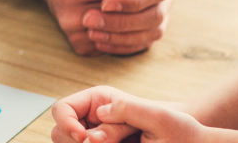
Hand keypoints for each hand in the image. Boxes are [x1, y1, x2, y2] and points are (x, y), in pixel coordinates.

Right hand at [52, 86, 203, 142]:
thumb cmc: (177, 127)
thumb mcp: (157, 116)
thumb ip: (127, 111)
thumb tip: (97, 118)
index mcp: (99, 100)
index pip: (62, 108)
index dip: (66, 124)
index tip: (83, 139)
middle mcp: (92, 118)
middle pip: (59, 131)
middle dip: (72, 140)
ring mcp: (96, 137)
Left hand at [83, 0, 179, 54]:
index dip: (133, 0)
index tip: (103, 2)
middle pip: (157, 15)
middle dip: (124, 22)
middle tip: (89, 22)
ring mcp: (161, 1)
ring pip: (152, 31)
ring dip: (122, 37)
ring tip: (91, 34)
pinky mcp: (148, 16)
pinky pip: (144, 39)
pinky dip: (123, 44)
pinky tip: (98, 40)